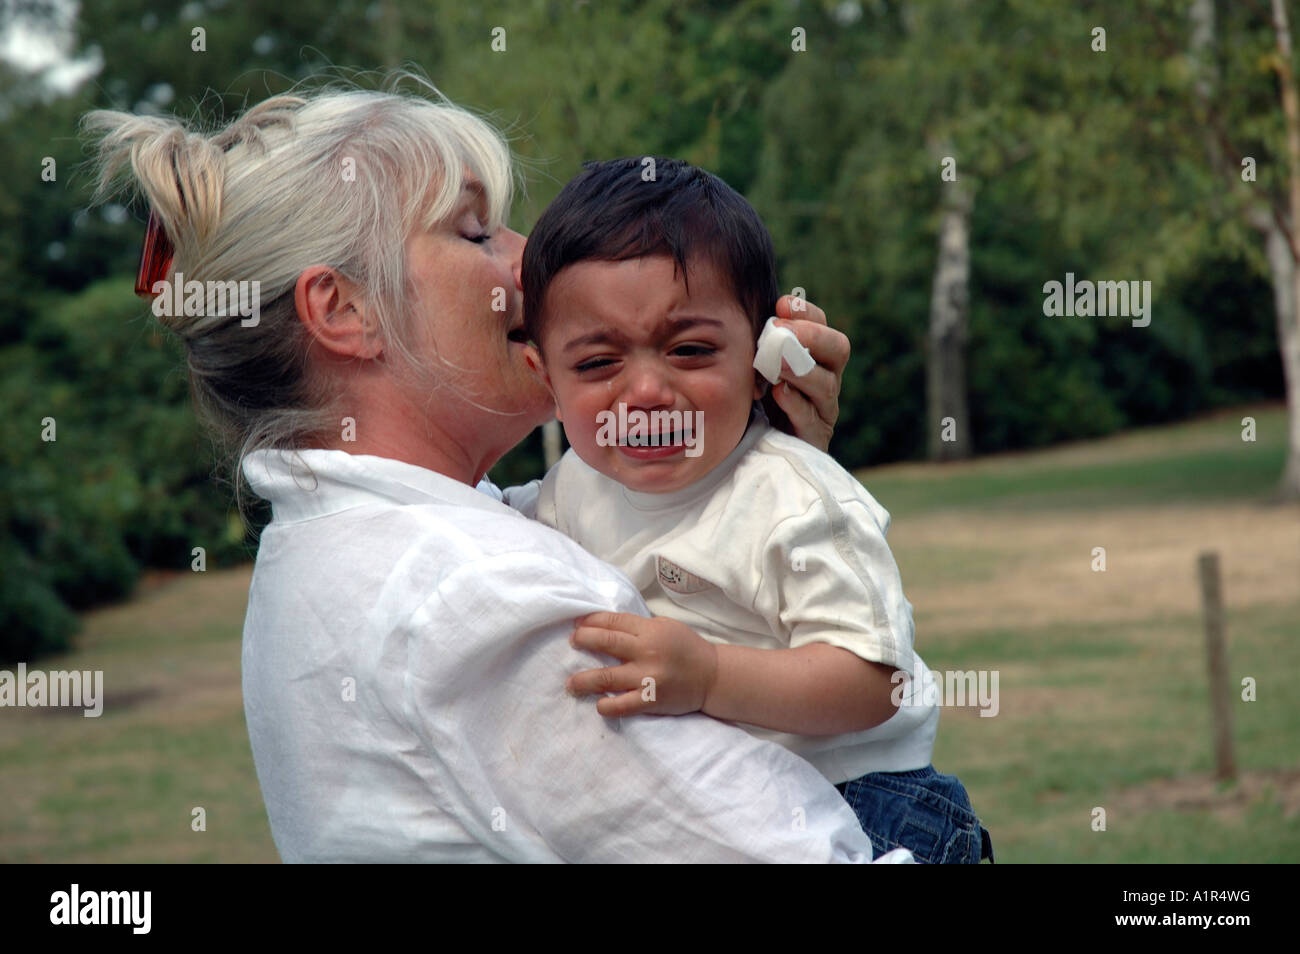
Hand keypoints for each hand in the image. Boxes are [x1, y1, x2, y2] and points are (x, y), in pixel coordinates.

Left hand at [566, 612, 718, 717]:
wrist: (712, 676)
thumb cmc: (687, 649)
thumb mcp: (665, 627)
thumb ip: (639, 627)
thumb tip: (607, 625)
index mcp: (650, 630)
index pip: (613, 621)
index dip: (590, 621)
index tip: (577, 623)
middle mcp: (646, 651)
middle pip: (605, 642)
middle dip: (583, 640)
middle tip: (572, 643)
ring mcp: (647, 677)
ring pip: (606, 677)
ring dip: (584, 680)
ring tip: (571, 684)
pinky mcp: (651, 700)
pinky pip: (622, 705)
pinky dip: (606, 706)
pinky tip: (599, 704)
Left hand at [769, 295, 848, 452]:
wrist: (761, 447)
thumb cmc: (759, 399)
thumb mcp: (758, 366)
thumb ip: (760, 342)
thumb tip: (749, 307)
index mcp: (816, 357)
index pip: (822, 325)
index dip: (806, 313)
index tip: (781, 305)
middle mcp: (827, 379)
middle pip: (838, 349)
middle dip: (811, 337)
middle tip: (780, 331)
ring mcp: (824, 409)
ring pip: (826, 384)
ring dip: (800, 369)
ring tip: (777, 362)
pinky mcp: (815, 436)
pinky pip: (811, 418)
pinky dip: (795, 404)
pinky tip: (778, 393)